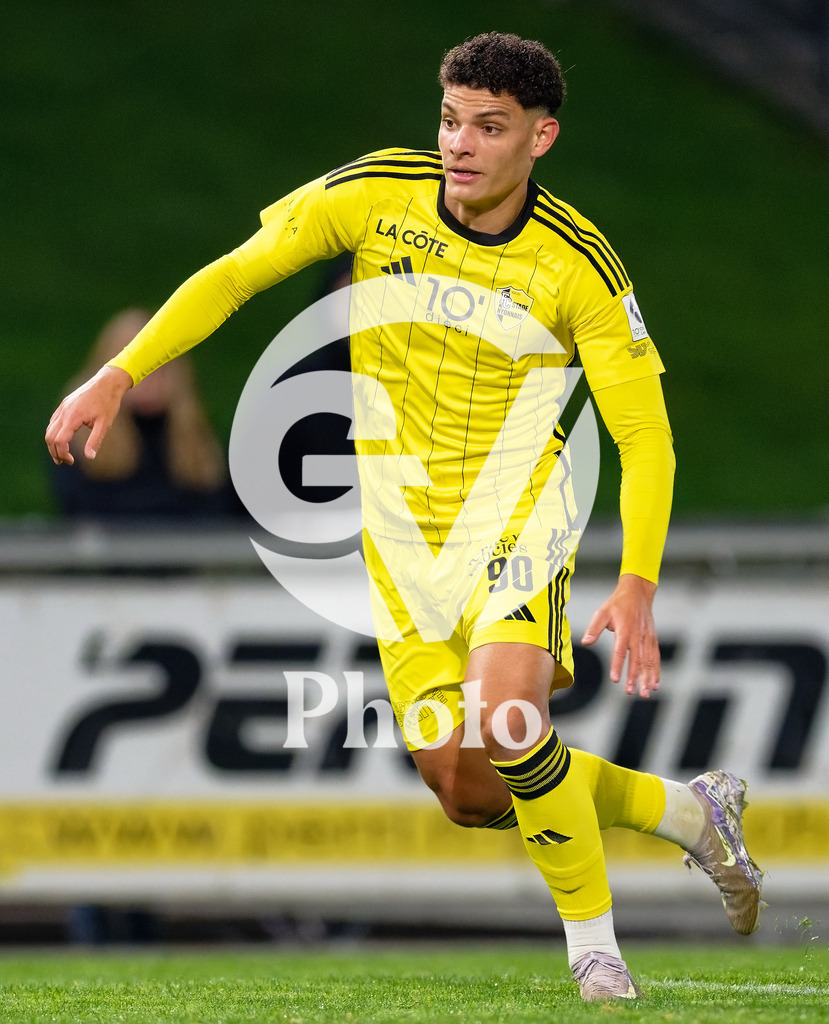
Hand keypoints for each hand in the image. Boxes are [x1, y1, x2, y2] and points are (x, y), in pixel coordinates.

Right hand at [45, 365, 132, 464]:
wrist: (107, 382)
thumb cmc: (108, 403)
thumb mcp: (104, 424)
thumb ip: (95, 441)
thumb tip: (90, 457)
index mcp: (73, 417)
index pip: (59, 440)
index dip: (63, 453)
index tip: (72, 461)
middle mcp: (64, 412)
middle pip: (49, 436)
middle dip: (55, 451)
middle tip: (65, 462)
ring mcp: (63, 407)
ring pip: (50, 429)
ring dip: (53, 443)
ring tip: (63, 454)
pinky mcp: (64, 404)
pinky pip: (54, 421)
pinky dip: (55, 433)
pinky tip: (63, 439)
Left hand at [581, 573, 659, 697]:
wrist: (638, 593)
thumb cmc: (617, 604)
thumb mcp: (602, 612)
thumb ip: (594, 628)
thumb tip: (585, 642)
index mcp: (625, 630)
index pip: (620, 651)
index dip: (618, 666)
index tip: (615, 679)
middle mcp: (638, 636)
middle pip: (637, 660)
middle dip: (634, 677)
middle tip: (631, 692)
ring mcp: (647, 638)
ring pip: (649, 661)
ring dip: (647, 678)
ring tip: (645, 693)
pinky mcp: (652, 639)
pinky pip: (655, 658)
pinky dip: (656, 671)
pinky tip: (655, 684)